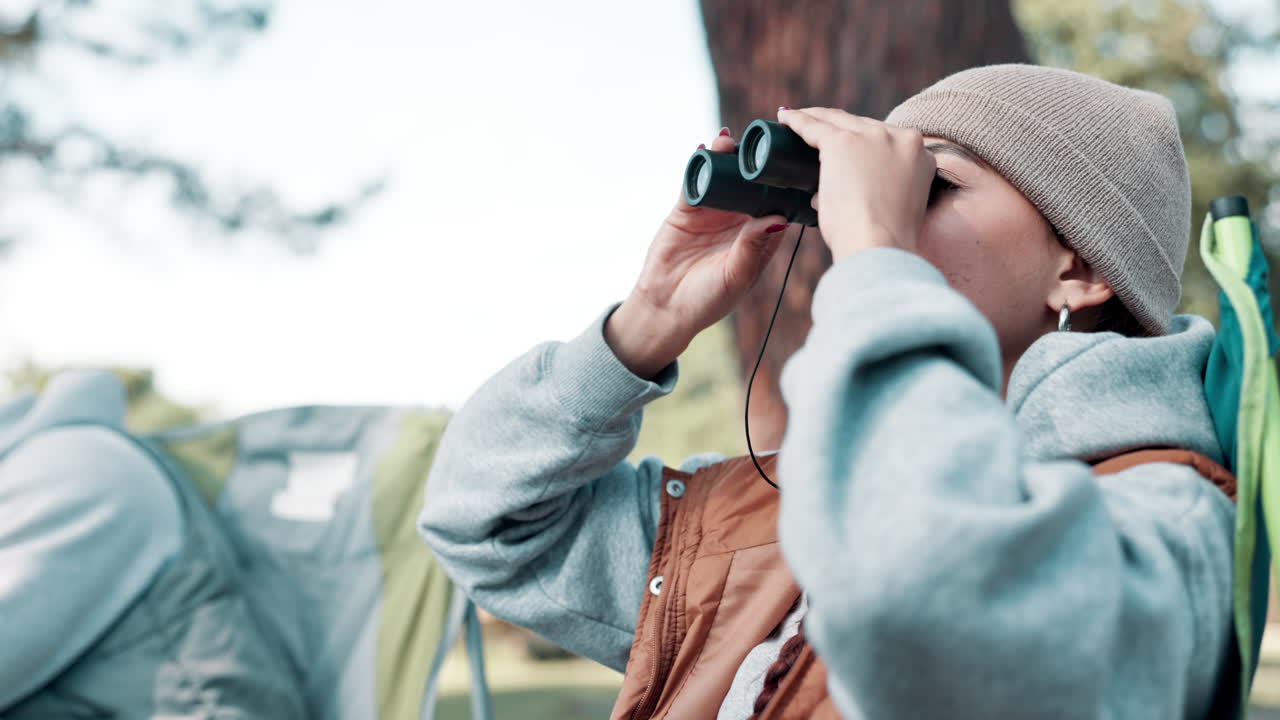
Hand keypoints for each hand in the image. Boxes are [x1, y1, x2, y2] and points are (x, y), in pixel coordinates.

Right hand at [606, 129, 789, 378]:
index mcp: (759, 237)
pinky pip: (694, 181)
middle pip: (751, 183)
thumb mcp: (737, 275)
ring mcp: (712, 212)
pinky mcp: (686, 210)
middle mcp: (738, 220)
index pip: (777, 203)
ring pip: (724, 178)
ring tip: (730, 140)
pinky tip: (704, 149)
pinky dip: (699, 164)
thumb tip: (779, 219)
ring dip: (727, 158)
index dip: (785, 183)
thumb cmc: (709, 300)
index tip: (793, 161)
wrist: (666, 309)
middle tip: (761, 141)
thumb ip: (753, 247)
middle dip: (755, 162)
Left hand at [776, 108, 934, 262]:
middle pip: (862, 125)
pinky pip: (814, 126)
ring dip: (816, 117)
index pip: (885, 140)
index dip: (863, 142)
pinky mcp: (842, 143)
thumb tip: (826, 194)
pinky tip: (785, 118)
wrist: (879, 246)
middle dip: (838, 126)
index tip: (846, 147)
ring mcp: (872, 137)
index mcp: (920, 156)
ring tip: (796, 118)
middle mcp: (900, 139)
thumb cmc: (883, 241)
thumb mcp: (893, 209)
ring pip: (838, 120)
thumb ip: (874, 195)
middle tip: (816, 126)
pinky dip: (797, 121)